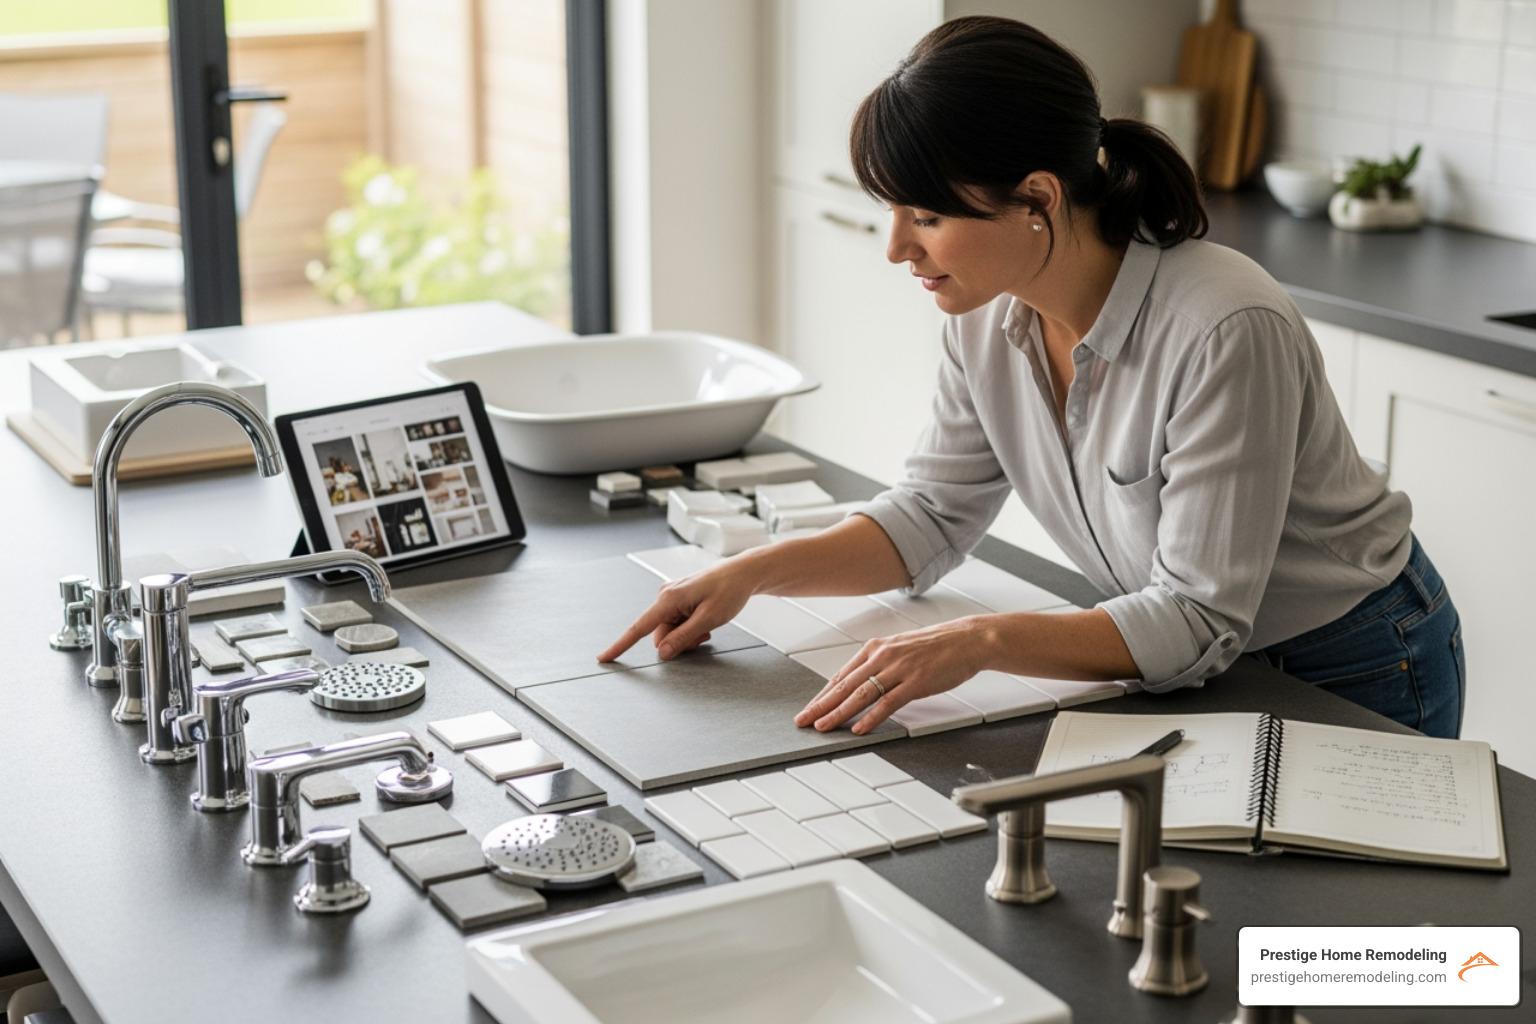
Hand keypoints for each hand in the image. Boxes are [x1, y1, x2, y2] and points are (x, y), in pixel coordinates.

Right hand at [598, 565, 754, 662]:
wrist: (743, 573)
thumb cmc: (729, 589)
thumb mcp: (709, 618)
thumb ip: (684, 637)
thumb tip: (662, 652)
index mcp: (668, 599)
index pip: (638, 628)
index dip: (620, 645)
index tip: (604, 657)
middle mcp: (665, 596)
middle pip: (660, 635)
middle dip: (679, 642)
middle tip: (704, 635)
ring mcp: (671, 598)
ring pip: (669, 631)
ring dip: (686, 636)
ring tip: (707, 626)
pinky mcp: (678, 600)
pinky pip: (676, 623)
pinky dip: (689, 628)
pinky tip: (704, 621)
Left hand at [794, 616, 993, 734]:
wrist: (967, 640)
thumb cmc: (936, 646)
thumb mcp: (900, 650)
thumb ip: (879, 665)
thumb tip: (859, 684)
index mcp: (876, 649)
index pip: (841, 675)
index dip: (823, 694)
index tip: (809, 708)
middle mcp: (883, 657)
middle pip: (845, 686)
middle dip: (821, 706)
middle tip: (803, 721)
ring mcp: (899, 669)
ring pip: (861, 694)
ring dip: (839, 713)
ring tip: (823, 727)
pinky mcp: (915, 682)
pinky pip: (888, 702)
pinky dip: (871, 717)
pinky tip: (859, 728)